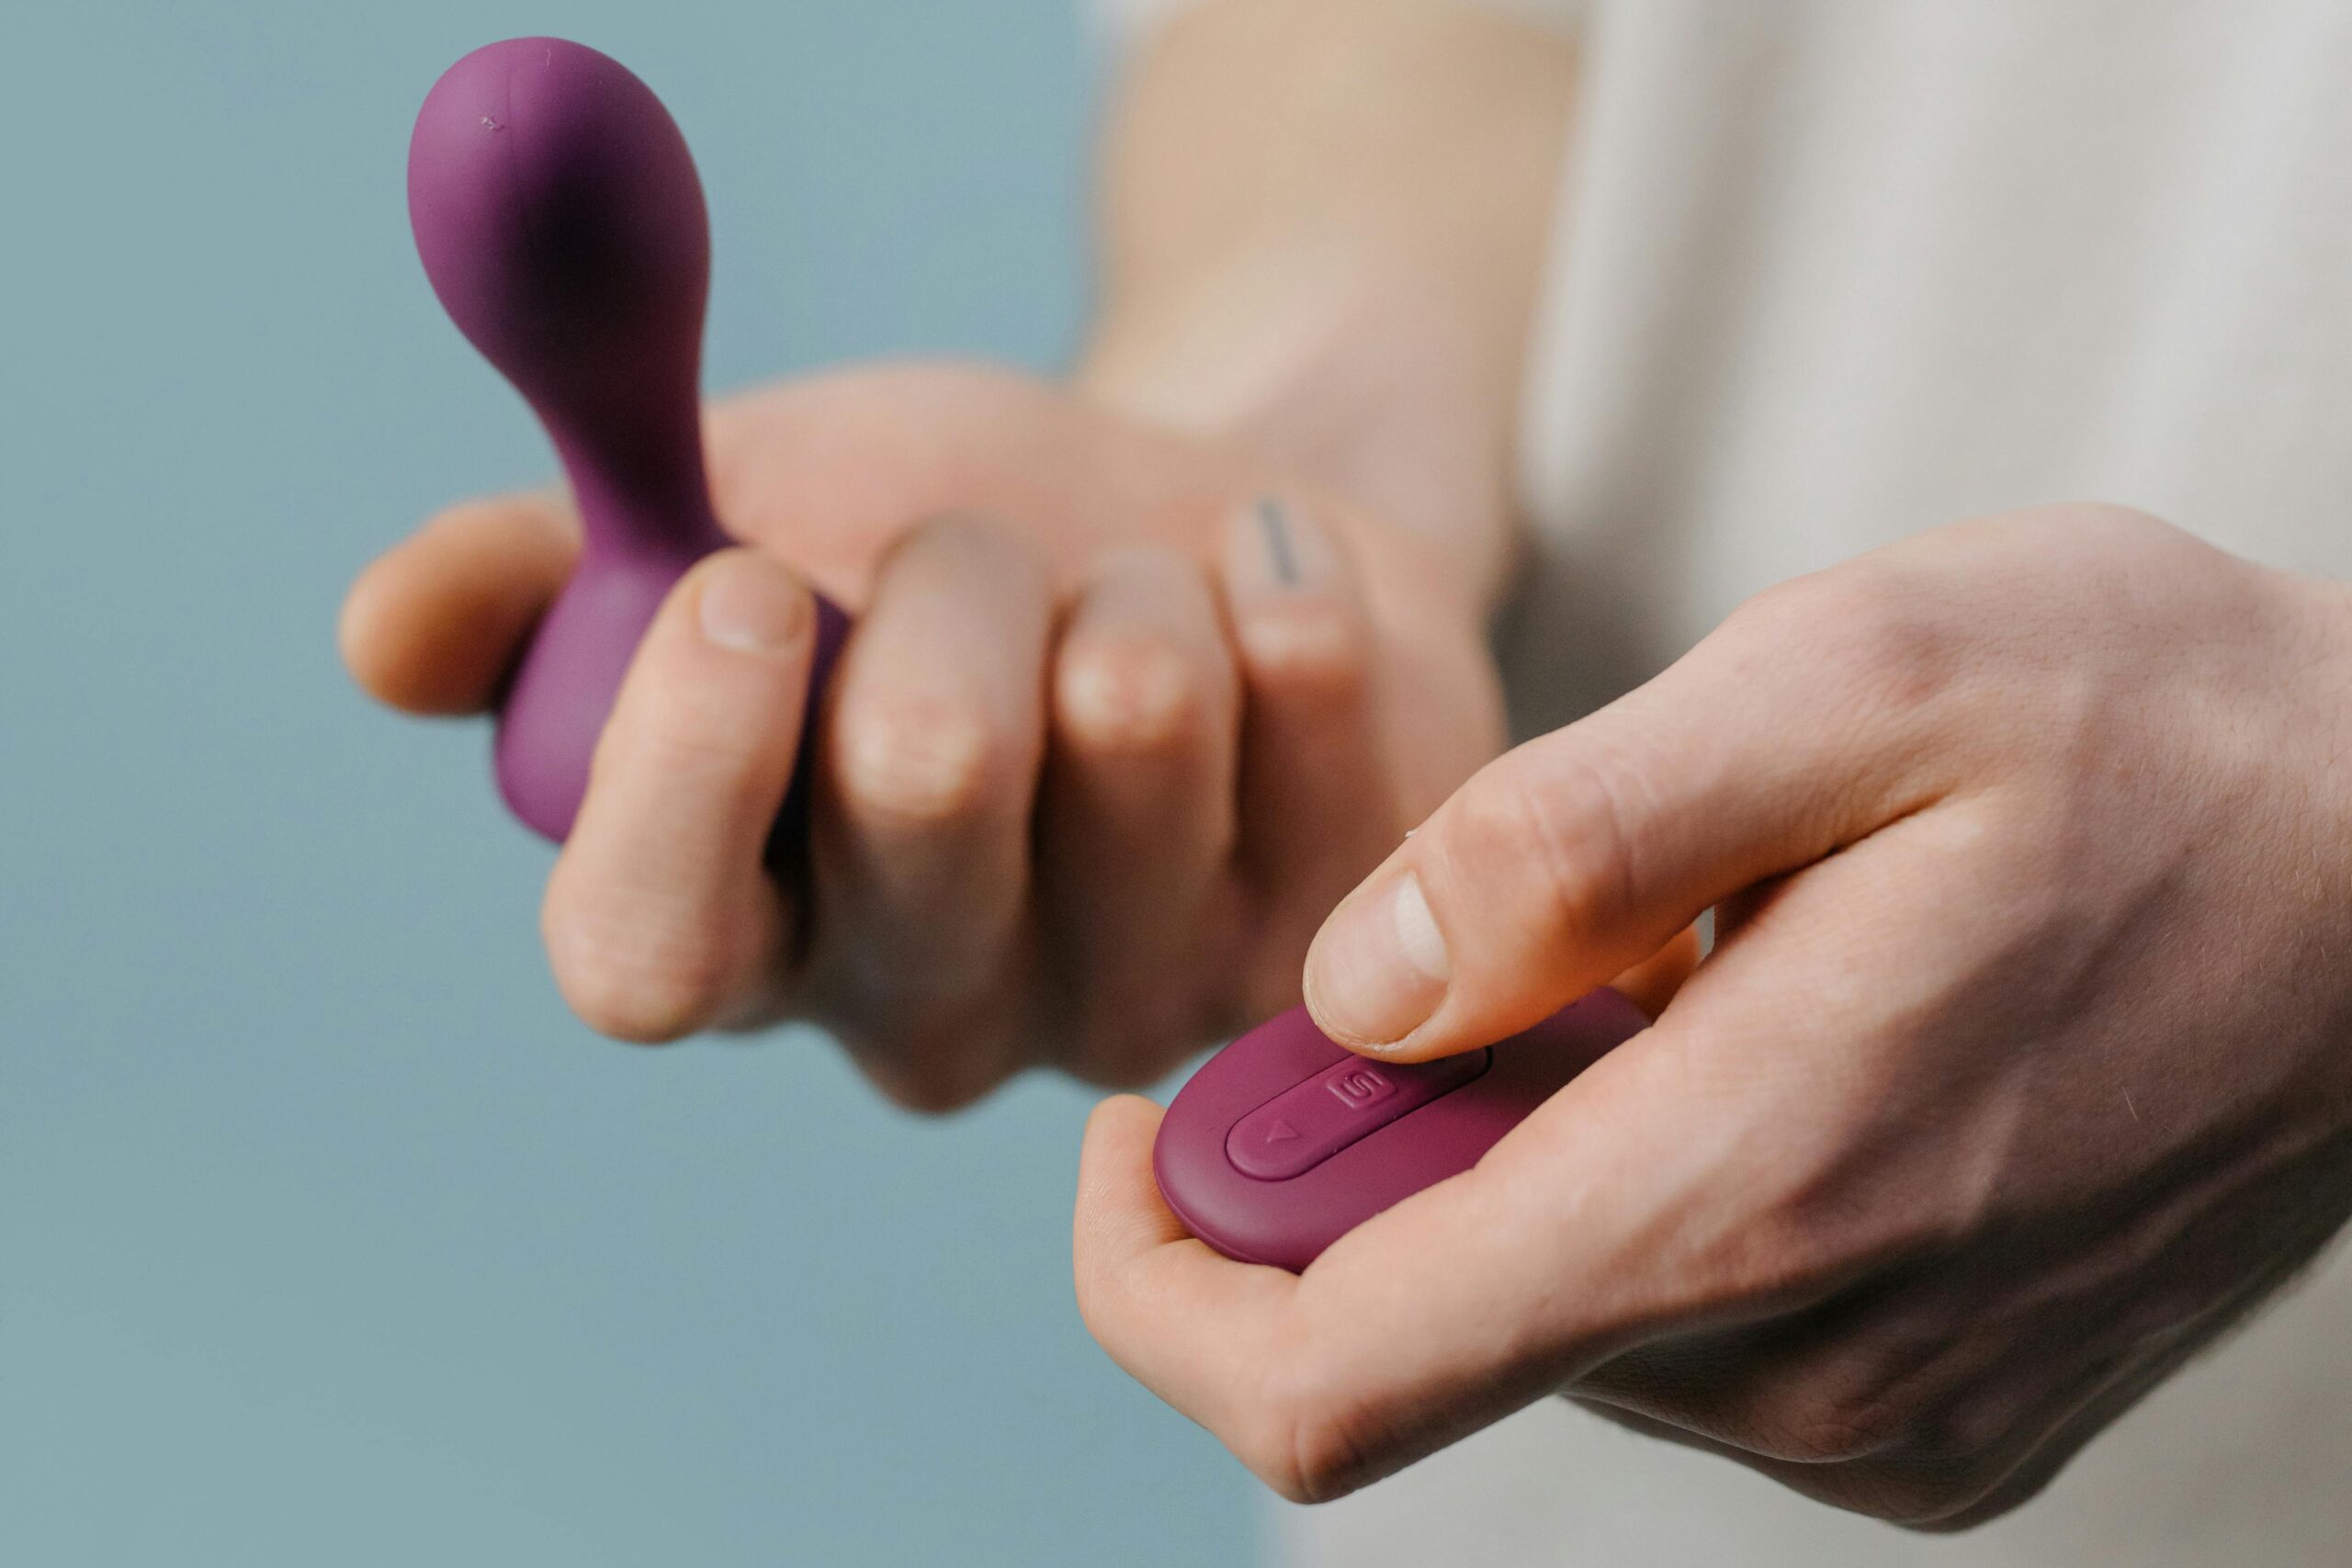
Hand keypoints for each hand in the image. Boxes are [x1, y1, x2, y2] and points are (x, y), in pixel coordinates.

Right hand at [340, 361, 1505, 1105]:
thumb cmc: (944, 536)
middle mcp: (938, 1010)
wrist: (1193, 505)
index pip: (648, 956)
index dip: (687, 764)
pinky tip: (1258, 602)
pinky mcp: (1335, 930)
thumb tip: (386, 635)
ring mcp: (1150, 993)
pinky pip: (1307, 680)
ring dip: (1118, 569)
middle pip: (922, 789)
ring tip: (1126, 587)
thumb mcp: (735, 515)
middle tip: (971, 544)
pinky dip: (1272, 567)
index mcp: (748, 935)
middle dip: (946, 576)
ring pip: (1133, 715)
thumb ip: (550, 573)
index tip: (739, 579)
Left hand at [1077, 504, 2351, 1524]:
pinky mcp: (1932, 1417)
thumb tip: (1345, 997)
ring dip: (1513, 1165)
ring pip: (1544, 1329)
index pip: (1324, 1382)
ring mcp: (1879, 1418)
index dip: (1162, 1272)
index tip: (1151, 1117)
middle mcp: (1804, 1368)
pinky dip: (1628, 1204)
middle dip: (1351, 1165)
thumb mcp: (1852, 678)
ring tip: (1659, 974)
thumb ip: (1563, 845)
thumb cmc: (2163, 732)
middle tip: (1445, 960)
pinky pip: (1677, 1341)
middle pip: (1411, 1342)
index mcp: (1746, 1198)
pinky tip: (1746, 1051)